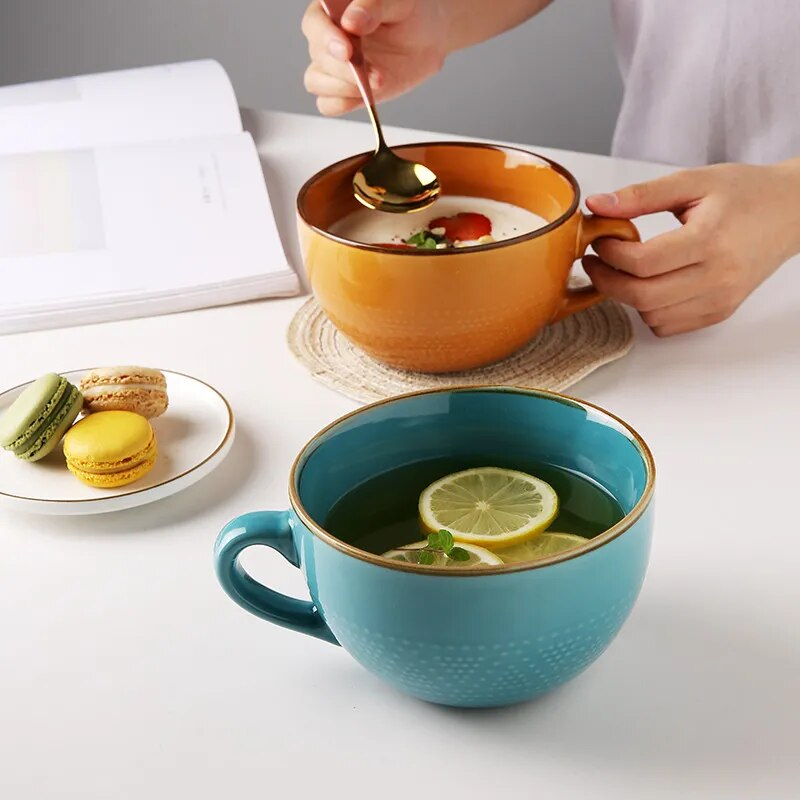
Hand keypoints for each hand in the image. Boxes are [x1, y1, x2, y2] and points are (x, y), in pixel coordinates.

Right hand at [302, 0, 446, 115]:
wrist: (425, 40)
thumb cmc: (408, 15)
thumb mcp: (397, 2)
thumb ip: (373, 7)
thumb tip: (351, 22)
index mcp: (332, 10)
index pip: (315, 24)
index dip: (327, 39)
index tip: (347, 52)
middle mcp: (327, 38)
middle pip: (318, 57)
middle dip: (345, 70)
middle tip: (375, 74)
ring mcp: (332, 67)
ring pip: (316, 82)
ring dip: (343, 88)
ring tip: (377, 82)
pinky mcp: (343, 90)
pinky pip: (328, 104)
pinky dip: (342, 104)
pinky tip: (364, 97)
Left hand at [583, 161, 799, 335]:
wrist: (792, 212)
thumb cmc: (745, 193)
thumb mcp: (693, 182)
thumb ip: (642, 195)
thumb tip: (597, 205)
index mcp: (710, 240)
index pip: (643, 262)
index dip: (611, 254)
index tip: (600, 241)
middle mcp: (718, 277)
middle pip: (642, 296)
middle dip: (608, 281)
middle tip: (597, 262)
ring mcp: (720, 299)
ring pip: (651, 316)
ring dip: (628, 296)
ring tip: (628, 269)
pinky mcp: (720, 312)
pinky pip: (668, 326)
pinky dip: (649, 310)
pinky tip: (651, 284)